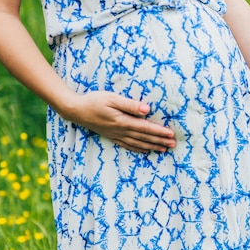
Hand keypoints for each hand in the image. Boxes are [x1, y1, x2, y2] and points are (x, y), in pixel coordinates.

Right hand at [59, 91, 175, 152]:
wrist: (76, 110)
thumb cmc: (94, 100)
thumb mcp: (112, 98)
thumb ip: (130, 105)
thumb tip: (146, 109)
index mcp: (123, 121)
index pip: (146, 128)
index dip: (159, 132)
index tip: (171, 134)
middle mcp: (121, 131)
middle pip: (145, 138)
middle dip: (160, 141)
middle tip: (173, 145)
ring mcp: (116, 135)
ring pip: (138, 143)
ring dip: (152, 146)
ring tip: (164, 149)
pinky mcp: (112, 136)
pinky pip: (128, 145)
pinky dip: (138, 149)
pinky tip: (145, 151)